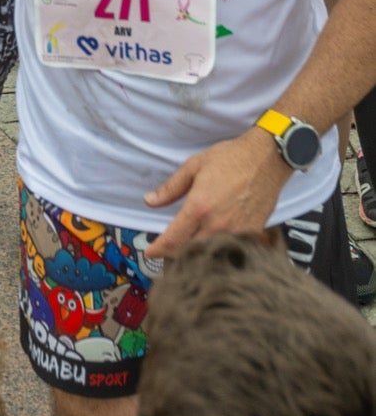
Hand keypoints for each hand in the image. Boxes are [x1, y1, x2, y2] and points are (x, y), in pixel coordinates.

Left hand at [144, 128, 286, 259]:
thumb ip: (171, 188)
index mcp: (199, 208)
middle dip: (175, 256)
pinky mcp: (252, 234)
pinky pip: (231, 251)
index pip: (173, 239)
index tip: (150, 253)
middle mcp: (217, 225)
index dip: (158, 250)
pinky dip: (219, 254)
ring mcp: (236, 233)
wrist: (267, 159)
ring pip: (211, 256)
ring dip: (196, 257)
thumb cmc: (230, 158)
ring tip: (186, 253)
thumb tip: (150, 201)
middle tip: (166, 252)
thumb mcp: (194, 166)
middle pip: (190, 253)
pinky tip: (213, 249)